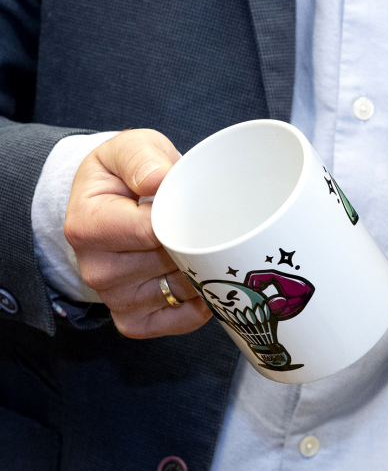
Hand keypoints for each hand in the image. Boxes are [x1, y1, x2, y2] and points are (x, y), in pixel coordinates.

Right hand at [64, 130, 210, 337]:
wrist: (113, 205)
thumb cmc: (125, 175)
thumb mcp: (129, 149)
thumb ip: (142, 158)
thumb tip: (158, 180)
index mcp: (87, 225)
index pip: (152, 232)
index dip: (187, 219)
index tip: (203, 206)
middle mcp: (96, 269)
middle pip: (172, 262)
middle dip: (201, 243)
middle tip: (217, 224)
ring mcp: (114, 299)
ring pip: (183, 290)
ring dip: (205, 271)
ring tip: (210, 246)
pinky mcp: (133, 321)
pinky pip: (182, 320)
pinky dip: (203, 300)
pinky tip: (204, 275)